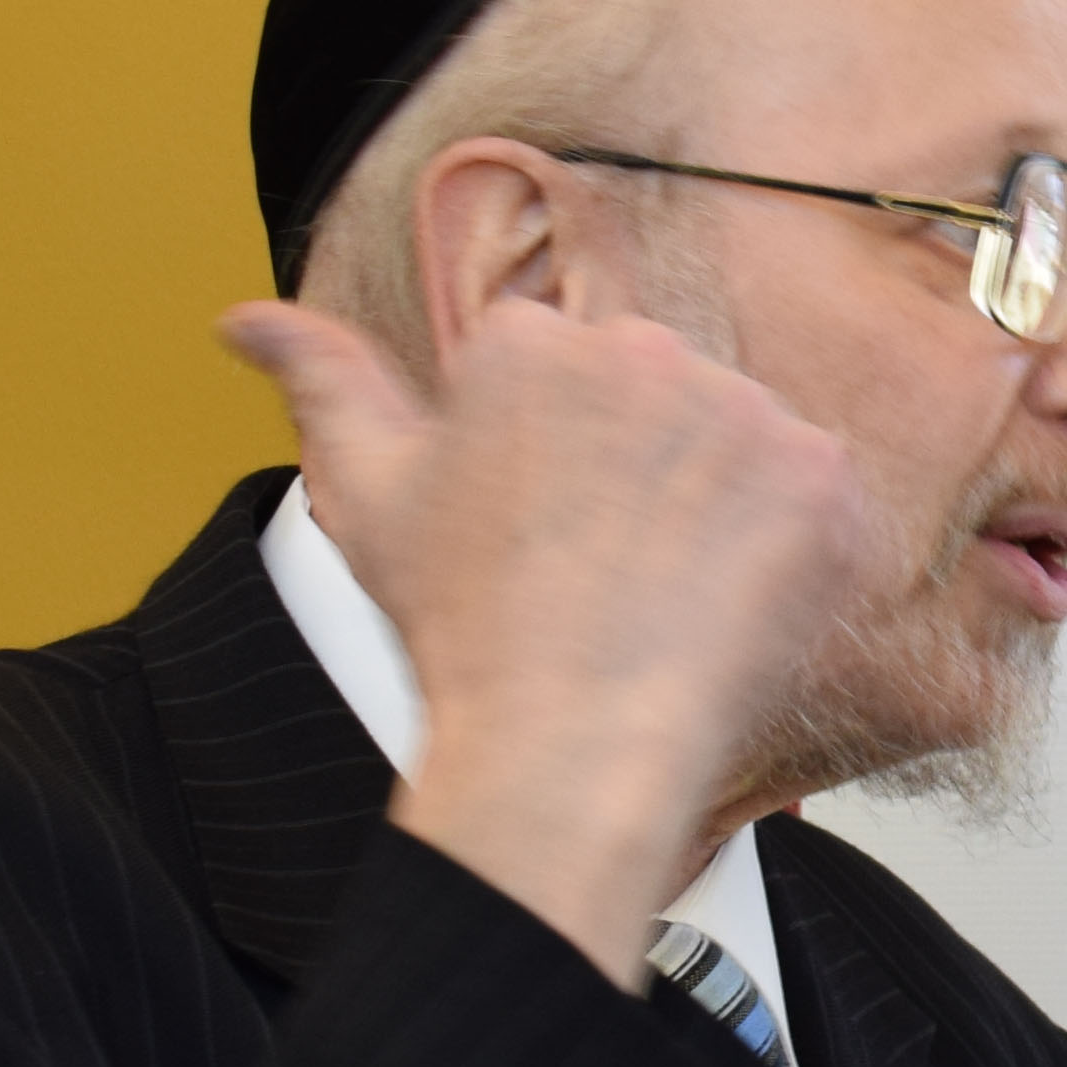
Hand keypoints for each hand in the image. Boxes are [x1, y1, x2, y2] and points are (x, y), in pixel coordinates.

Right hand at [220, 294, 857, 983]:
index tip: (555, 534)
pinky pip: (824, 499)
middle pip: (666, 398)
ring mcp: (741, 410)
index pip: (575, 376)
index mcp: (531, 341)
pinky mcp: (821, 476)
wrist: (571, 749)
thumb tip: (243, 317)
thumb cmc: (466, 635)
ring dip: (725, 512)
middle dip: (650, 474)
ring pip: (746, 446)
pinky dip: (796, 555)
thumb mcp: (368, 494)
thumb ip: (319, 379)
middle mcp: (641, 349)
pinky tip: (735, 609)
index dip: (569, 466)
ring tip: (669, 596)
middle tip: (612, 574)